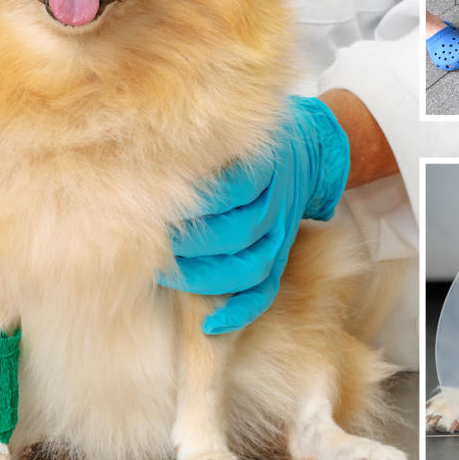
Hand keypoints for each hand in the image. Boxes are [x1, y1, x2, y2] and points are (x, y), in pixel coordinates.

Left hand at [162, 96, 349, 334]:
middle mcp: (274, 205)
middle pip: (238, 232)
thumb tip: (149, 161)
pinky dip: (240, 312)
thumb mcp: (236, 134)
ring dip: (206, 277)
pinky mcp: (281, 257)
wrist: (309, 150)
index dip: (198, 203)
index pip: (234, 189)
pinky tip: (210, 325)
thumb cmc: (250, 144)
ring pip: (251, 265)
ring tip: (167, 274)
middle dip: (191, 244)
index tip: (160, 206)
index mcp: (264, 169)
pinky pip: (266, 292)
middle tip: (153, 243)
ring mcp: (280, 235)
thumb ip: (203, 146)